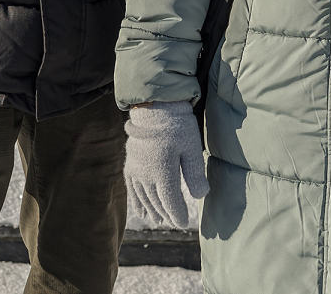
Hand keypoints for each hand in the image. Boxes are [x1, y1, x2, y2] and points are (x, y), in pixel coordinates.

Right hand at [124, 101, 208, 227]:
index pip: (170, 203)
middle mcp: (147, 176)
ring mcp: (136, 171)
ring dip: (152, 210)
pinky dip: (136, 202)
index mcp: (163, 174)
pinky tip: (141, 211)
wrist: (154, 107)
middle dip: (167, 214)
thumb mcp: (192, 148)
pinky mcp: (130, 164)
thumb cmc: (177, 126)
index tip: (184, 223)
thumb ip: (195, 174)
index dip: (177, 215)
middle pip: (157, 203)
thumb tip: (200, 196)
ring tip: (159, 220)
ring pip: (144, 198)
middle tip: (175, 221)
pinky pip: (132, 189)